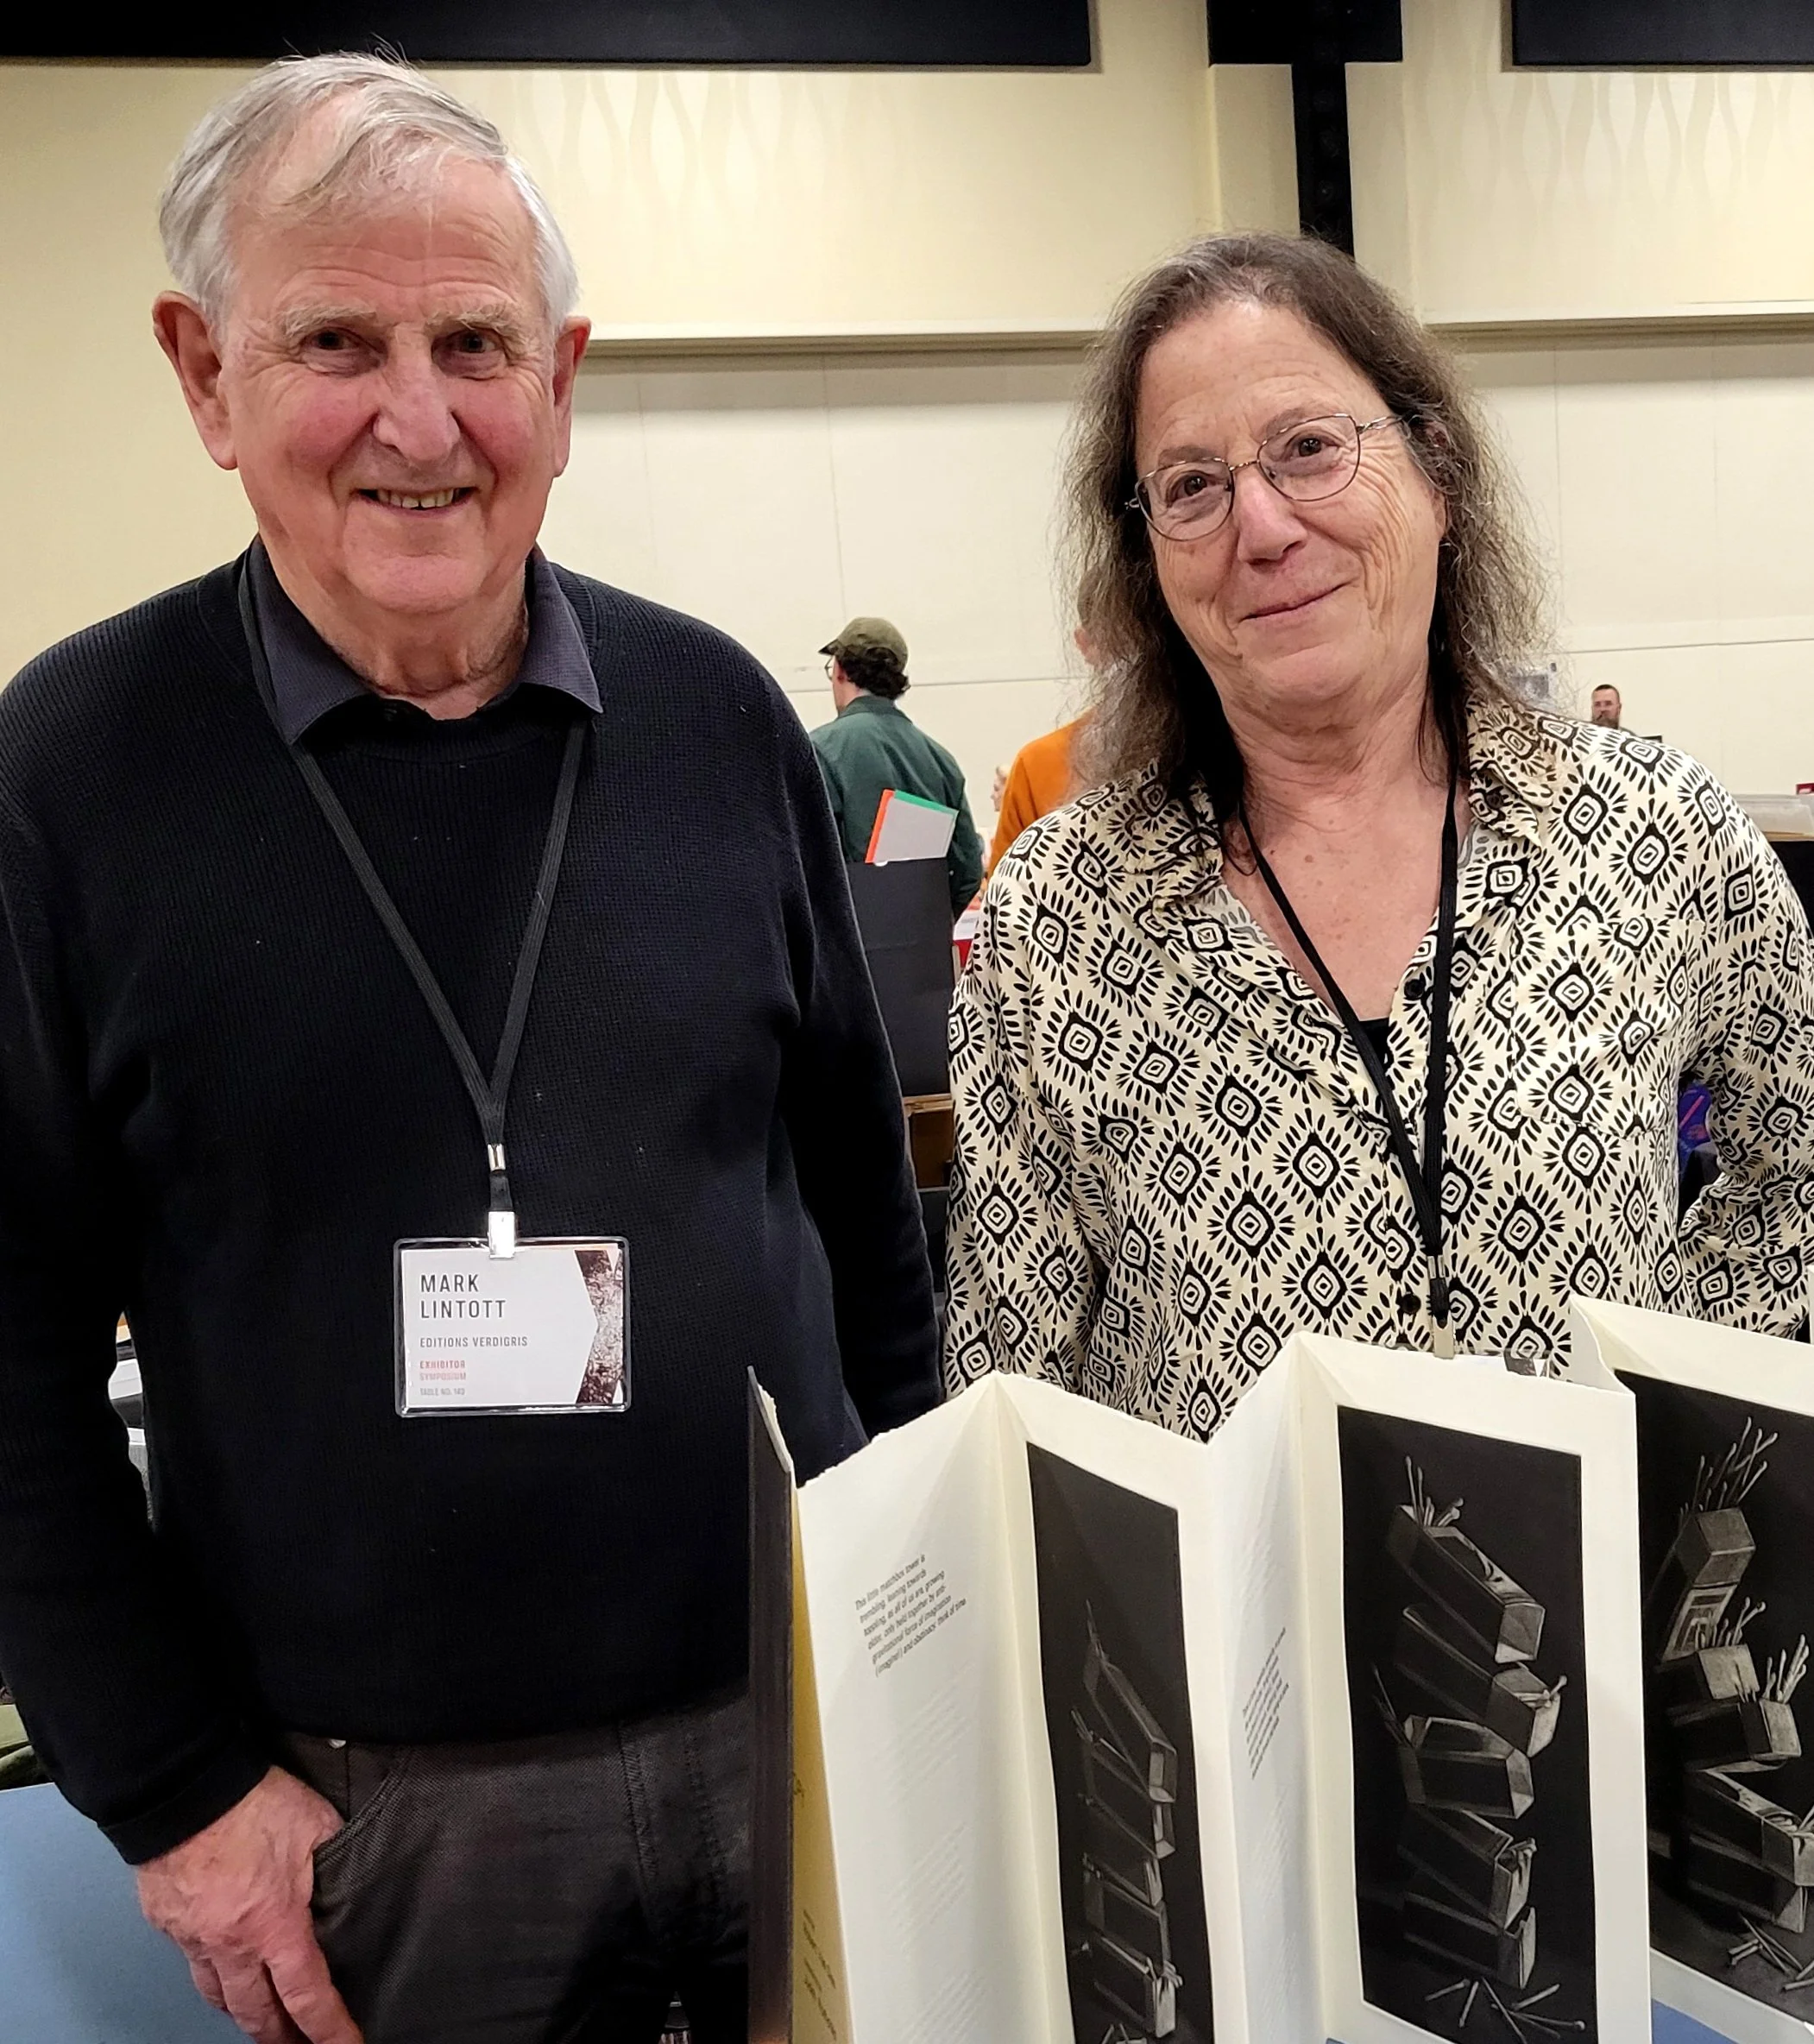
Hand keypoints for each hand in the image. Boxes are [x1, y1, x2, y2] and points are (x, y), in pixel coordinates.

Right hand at [136, 1766, 362, 2042]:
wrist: (184, 1788)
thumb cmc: (250, 1802)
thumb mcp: (316, 1825)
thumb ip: (336, 1860)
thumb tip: (349, 1874)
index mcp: (274, 1926)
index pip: (308, 1996)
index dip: (330, 2030)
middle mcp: (230, 1945)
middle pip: (256, 2014)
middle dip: (280, 2037)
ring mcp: (193, 1938)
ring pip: (218, 1996)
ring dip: (242, 2012)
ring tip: (261, 2018)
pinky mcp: (167, 1924)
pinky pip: (191, 1962)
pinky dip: (211, 1973)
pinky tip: (222, 1965)